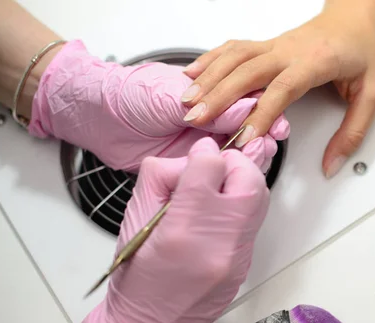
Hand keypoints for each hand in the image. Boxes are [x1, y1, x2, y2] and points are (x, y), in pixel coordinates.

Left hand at [28, 40, 289, 172]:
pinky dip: (228, 174)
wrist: (96, 118)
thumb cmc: (131, 95)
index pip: (246, 103)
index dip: (264, 114)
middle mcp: (208, 121)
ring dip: (249, 157)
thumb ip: (213, 106)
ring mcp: (199, 146)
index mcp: (209, 95)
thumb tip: (250, 108)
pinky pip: (213, 173)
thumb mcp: (175, 97)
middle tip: (270, 143)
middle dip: (261, 138)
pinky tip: (240, 174)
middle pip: (245, 132)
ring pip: (233, 154)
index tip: (277, 125)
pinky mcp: (188, 169)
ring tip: (259, 157)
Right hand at [66, 138, 269, 322]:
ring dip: (243, 183)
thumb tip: (193, 157)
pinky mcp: (245, 267)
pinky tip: (219, 214)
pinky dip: (241, 207)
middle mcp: (218, 244)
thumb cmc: (134, 277)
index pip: (211, 167)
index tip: (196, 156)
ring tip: (218, 188)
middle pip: (249, 180)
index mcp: (183, 229)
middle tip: (215, 168)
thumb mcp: (132, 219)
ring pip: (259, 199)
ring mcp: (237, 259)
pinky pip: (253, 223)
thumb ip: (160, 178)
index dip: (204, 153)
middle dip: (236, 163)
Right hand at [181, 4, 374, 177]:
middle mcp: (289, 50)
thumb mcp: (372, 94)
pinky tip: (191, 72)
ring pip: (235, 57)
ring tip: (187, 101)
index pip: (283, 87)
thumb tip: (331, 165)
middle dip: (219, 96)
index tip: (245, 136)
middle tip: (197, 119)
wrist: (357, 16)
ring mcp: (274, 45)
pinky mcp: (266, 45)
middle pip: (247, 70)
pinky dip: (210, 59)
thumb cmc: (363, 51)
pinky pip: (233, 48)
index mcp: (315, 62)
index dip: (262, 112)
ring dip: (208, 78)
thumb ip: (353, 132)